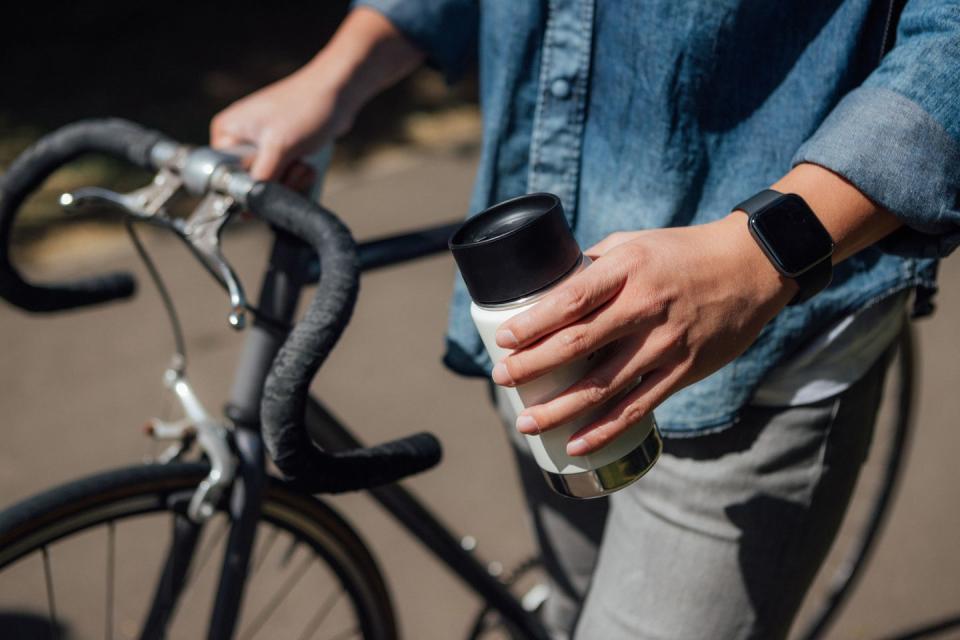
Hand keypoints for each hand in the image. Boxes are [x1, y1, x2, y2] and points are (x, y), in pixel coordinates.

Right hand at [210, 67, 345, 185]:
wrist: (338, 92)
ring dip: (291, 180)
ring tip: (301, 160)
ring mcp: (260, 146)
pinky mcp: (280, 151)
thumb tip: (245, 209)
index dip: (249, 189)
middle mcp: (238, 139)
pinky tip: (306, 162)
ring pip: (271, 185)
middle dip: (277, 182)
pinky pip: (284, 177)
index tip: (271, 185)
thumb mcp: (279, 149)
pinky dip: (297, 174)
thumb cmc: (306, 108)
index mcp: (226, 133)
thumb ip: (260, 181)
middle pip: (252, 185)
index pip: (227, 178)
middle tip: (292, 164)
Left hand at [491, 214, 794, 455]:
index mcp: (627, 269)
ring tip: (526, 422)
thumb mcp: (635, 243)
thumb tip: (550, 289)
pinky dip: (604, 429)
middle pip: (578, 344)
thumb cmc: (683, 252)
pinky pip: (638, 407)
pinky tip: (576, 444)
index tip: (502, 340)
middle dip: (533, 366)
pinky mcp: (683, 370)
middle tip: (501, 379)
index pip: (570, 299)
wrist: (753, 267)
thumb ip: (594, 265)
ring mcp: (665, 343)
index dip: (533, 324)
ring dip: (559, 409)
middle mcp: (645, 307)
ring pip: (603, 385)